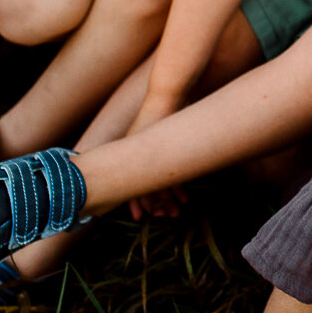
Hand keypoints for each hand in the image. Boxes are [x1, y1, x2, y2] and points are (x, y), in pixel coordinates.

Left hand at [124, 93, 188, 219]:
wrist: (166, 95)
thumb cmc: (160, 109)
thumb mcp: (149, 130)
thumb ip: (147, 144)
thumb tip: (150, 159)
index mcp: (128, 153)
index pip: (127, 185)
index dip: (134, 202)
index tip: (139, 215)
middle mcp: (135, 156)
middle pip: (139, 189)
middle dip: (150, 206)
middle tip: (158, 217)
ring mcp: (150, 154)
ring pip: (156, 187)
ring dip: (166, 202)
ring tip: (174, 214)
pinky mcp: (165, 152)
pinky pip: (171, 177)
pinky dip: (177, 190)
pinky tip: (184, 199)